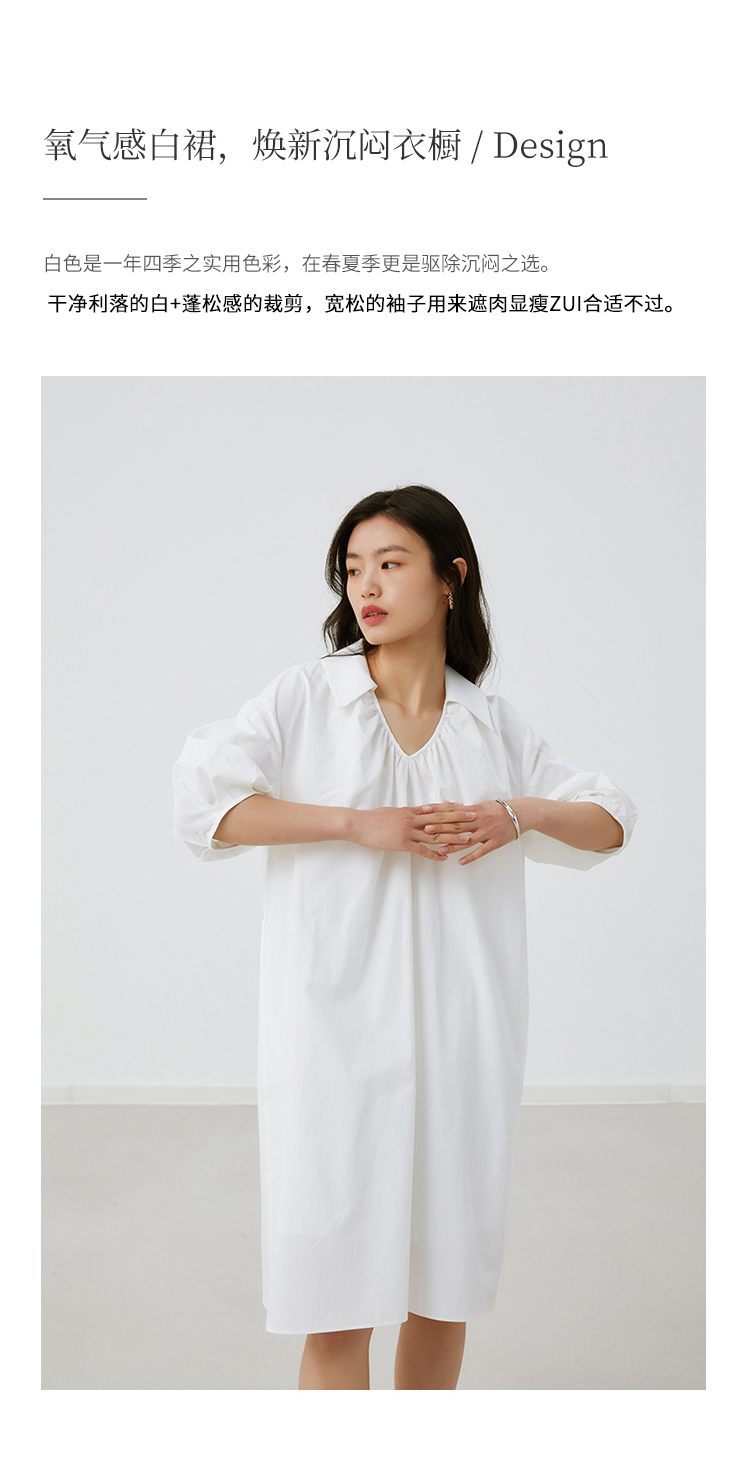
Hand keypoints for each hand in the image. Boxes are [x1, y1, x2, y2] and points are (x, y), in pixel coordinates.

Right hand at [351, 803, 476, 860]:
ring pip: (435, 835)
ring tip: (466, 840)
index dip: (451, 808)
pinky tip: (444, 858)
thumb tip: (416, 812)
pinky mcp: (402, 843)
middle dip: (458, 819)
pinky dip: (434, 854)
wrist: (359, 824)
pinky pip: (421, 850)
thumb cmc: (373, 818)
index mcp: (411, 811)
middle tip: (473, 818)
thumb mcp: (393, 812)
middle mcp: (412, 819)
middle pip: (440, 819)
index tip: (464, 807)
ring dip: (452, 838)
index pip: (436, 809)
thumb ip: (406, 813)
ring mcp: (408, 831)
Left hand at [424, 798, 520, 864]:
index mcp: (474, 810)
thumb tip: (446, 803)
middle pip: (457, 825)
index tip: (425, 812)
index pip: (453, 810)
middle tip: (426, 830)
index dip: (438, 811)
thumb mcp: (480, 805)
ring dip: (452, 845)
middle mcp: (479, 820)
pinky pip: (481, 851)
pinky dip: (471, 857)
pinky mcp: (495, 842)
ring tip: (439, 850)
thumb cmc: (497, 809)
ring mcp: (487, 832)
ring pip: (467, 840)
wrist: (520, 814)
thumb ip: (462, 806)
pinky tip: (460, 862)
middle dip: (441, 827)